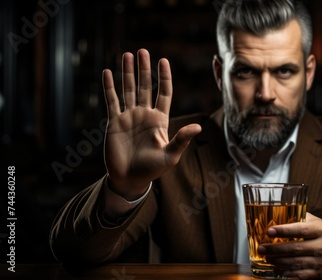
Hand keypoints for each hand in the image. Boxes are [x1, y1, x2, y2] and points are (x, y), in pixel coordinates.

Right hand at [102, 49, 201, 199]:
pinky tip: (108, 72)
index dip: (164, 77)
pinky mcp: (114, 122)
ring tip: (127, 54)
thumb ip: (182, 139)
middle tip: (142, 50)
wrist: (129, 179)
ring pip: (129, 89)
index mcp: (160, 120)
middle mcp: (145, 114)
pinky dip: (109, 87)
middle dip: (144, 68)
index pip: (164, 93)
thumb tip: (198, 126)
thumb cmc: (152, 169)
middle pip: (146, 86)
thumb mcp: (170, 155)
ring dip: (127, 73)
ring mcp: (130, 117)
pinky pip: (112, 101)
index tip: (164, 60)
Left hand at [258, 213, 321, 278]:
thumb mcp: (315, 221)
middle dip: (276, 249)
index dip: (284, 230)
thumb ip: (298, 217)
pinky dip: (287, 273)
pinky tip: (277, 268)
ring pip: (296, 263)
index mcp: (320, 230)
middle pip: (296, 248)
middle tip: (262, 248)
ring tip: (267, 258)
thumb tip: (276, 215)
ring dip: (278, 261)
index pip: (301, 229)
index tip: (269, 231)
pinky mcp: (319, 273)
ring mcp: (321, 261)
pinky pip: (300, 275)